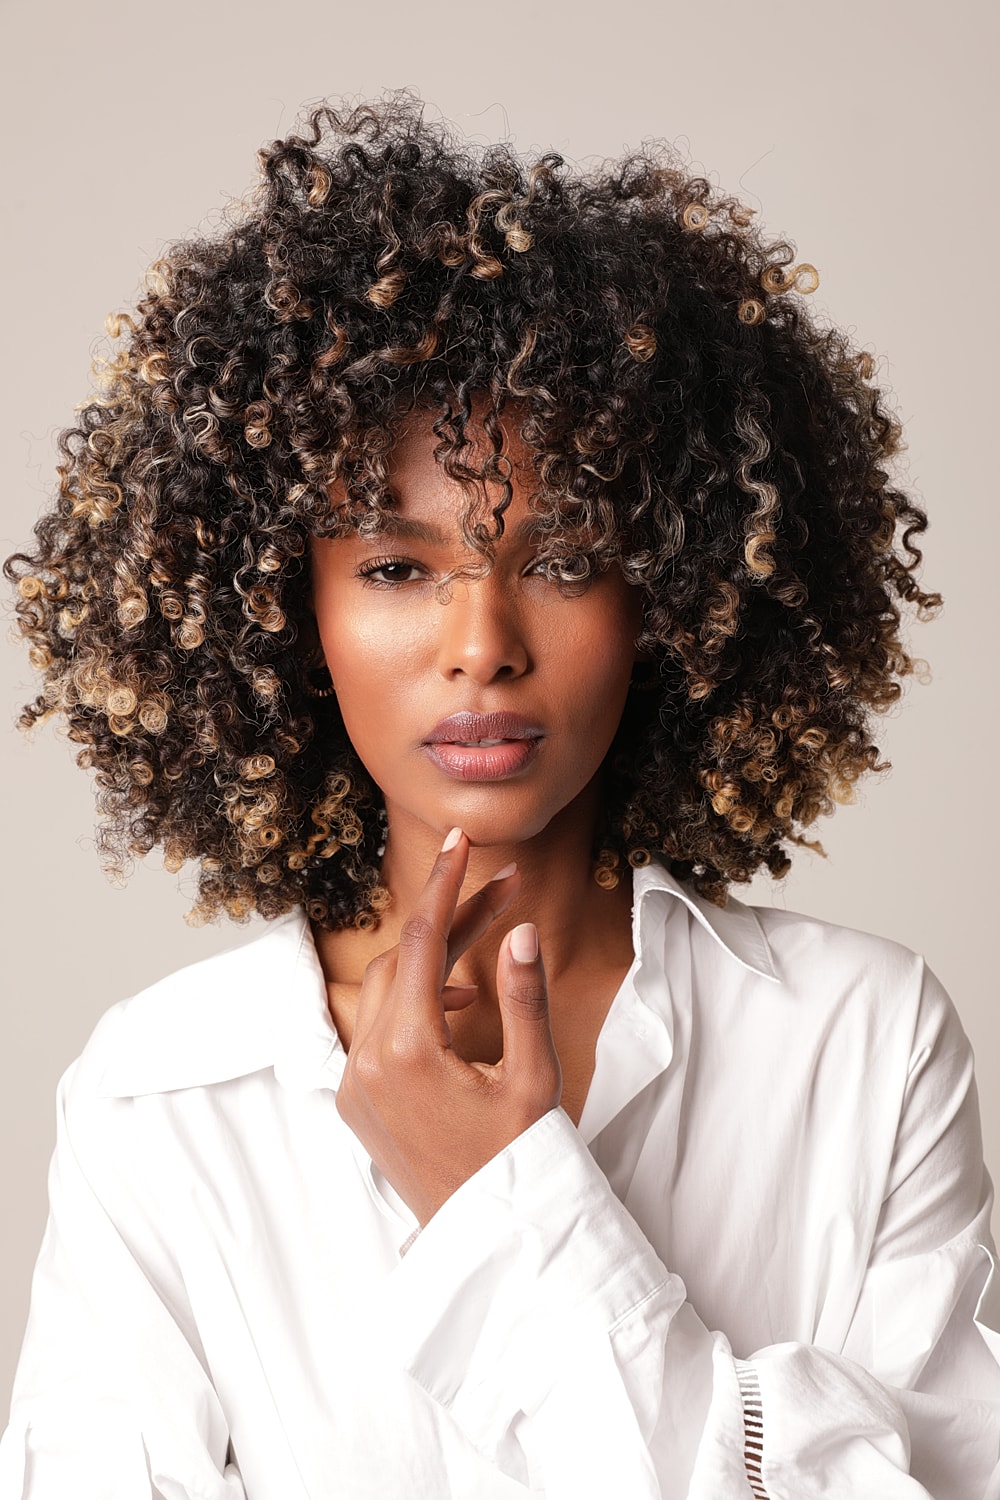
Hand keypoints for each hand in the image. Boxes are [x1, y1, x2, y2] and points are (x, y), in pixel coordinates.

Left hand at [334, 827, 562, 1226]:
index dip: (446, 885)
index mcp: (408, 1053)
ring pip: (386, 989)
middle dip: (452, 922)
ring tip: (489, 954)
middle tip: (506, 891)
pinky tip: (461, 1010)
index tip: (461, 841)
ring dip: (434, 963)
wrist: (492, 1238)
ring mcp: (355, 1085)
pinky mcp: (356, 1100)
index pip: (423, 943)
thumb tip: (519, 930)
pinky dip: (415, 1004)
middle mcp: (367, 1064)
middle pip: (404, 960)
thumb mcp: (535, 1076)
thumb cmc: (521, 1162)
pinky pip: (377, 1027)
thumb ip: (523, 997)